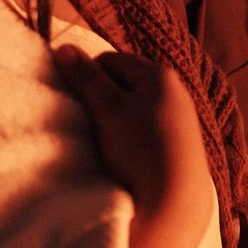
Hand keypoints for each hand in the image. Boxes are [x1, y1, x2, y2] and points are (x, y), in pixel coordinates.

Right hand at [55, 48, 213, 247]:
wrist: (176, 199)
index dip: (87, 78)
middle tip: (92, 123)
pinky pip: (150, 127)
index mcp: (158, 73)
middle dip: (104, 98)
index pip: (109, 60)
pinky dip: (135, 135)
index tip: (78, 104)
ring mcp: (182, 116)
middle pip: (125, 82)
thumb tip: (64, 47)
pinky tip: (129, 155)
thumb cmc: (139, 148)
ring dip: (119, 118)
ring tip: (110, 142)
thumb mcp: (107, 109)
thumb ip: (86, 78)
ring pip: (138, 106)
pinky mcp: (183, 142)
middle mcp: (176, 89)